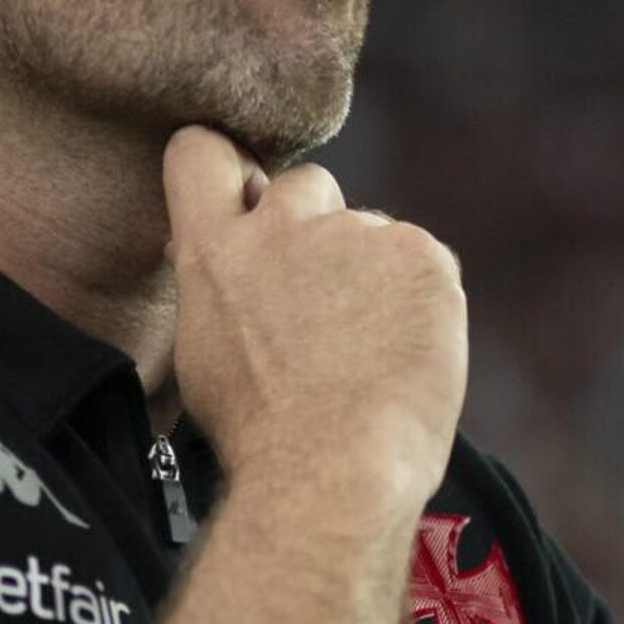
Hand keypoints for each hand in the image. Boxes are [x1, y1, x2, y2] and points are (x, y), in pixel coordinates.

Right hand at [161, 123, 464, 507]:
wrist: (330, 469)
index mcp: (215, 252)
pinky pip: (422, 263)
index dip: (226, 167)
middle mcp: (282, 225)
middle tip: (329, 300)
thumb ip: (218, 289)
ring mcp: (356, 233)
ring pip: (372, 233)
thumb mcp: (205, 353)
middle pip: (305, 183)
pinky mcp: (420, 252)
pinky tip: (408, 353)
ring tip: (371, 352)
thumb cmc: (264, 436)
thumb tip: (214, 261)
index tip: (245, 192)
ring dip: (374, 274)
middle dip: (317, 225)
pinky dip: (421, 300)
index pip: (200, 153)